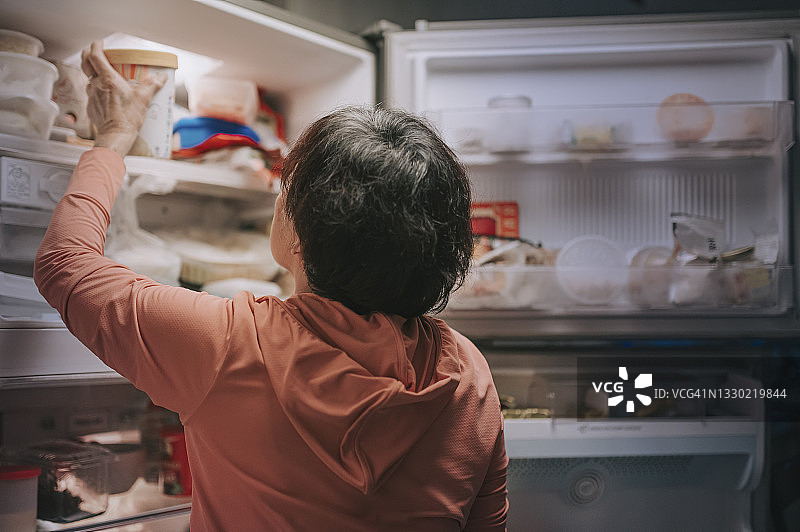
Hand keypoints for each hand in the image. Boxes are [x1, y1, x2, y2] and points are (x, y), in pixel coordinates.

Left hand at [81, 40, 166, 157]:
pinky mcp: (91, 106)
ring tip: (105, 76)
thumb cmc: (127, 118)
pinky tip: (107, 95)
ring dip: (94, 73)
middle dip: (89, 54)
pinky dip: (98, 90)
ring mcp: (91, 96)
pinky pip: (92, 93)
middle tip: (96, 53)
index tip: (100, 43)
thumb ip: (153, 84)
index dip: (96, 46)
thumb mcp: (144, 98)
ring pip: (89, 78)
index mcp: (107, 79)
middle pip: (85, 63)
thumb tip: (161, 77)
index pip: (95, 55)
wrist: (116, 136)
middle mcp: (96, 85)